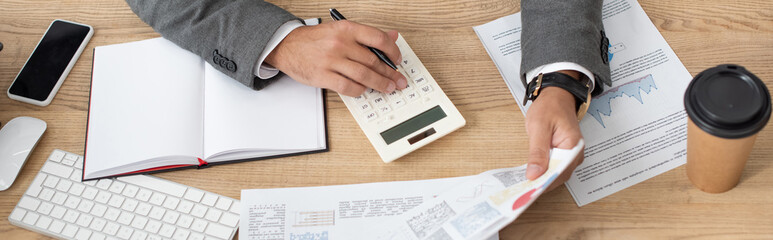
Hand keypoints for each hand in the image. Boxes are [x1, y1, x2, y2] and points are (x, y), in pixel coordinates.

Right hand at [265, 20, 407, 96]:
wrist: (287, 46)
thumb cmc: (315, 40)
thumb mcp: (341, 30)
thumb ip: (366, 35)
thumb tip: (392, 37)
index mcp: (347, 29)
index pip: (378, 39)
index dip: (393, 51)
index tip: (398, 60)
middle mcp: (340, 43)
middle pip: (374, 61)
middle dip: (390, 73)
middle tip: (398, 80)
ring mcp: (331, 61)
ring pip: (364, 75)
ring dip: (380, 84)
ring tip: (387, 88)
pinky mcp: (323, 76)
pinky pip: (348, 87)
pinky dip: (359, 90)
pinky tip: (364, 90)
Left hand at [524, 71, 584, 191]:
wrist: (557, 95)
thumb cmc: (550, 107)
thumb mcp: (539, 127)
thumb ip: (537, 152)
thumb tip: (534, 174)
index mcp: (573, 146)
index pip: (560, 173)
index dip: (545, 183)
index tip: (529, 190)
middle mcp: (575, 154)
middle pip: (559, 176)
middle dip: (541, 183)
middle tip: (522, 189)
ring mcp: (571, 155)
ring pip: (556, 173)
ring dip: (542, 178)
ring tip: (524, 183)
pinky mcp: (564, 154)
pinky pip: (554, 167)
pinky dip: (543, 171)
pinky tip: (531, 172)